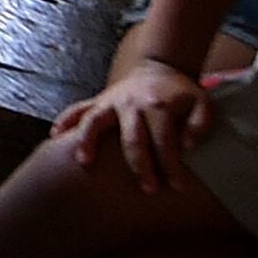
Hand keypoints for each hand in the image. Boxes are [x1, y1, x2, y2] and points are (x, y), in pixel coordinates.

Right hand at [51, 58, 212, 195]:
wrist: (158, 68)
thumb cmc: (181, 94)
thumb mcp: (202, 103)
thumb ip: (200, 124)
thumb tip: (188, 145)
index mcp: (158, 105)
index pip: (164, 140)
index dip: (172, 165)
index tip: (177, 186)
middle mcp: (131, 103)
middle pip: (133, 138)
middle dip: (140, 166)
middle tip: (148, 189)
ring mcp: (111, 101)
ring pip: (95, 120)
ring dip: (89, 140)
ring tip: (84, 162)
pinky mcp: (98, 101)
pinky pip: (78, 109)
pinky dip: (65, 120)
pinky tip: (55, 136)